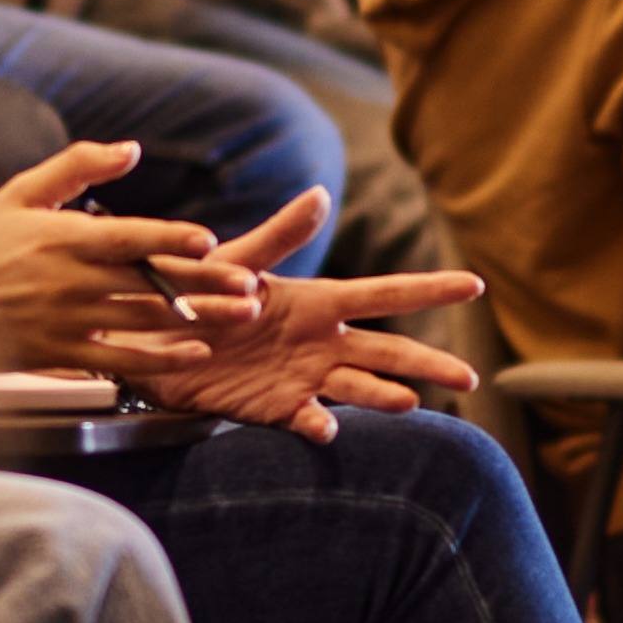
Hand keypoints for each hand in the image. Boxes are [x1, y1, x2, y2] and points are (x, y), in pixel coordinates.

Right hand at [0, 144, 247, 379]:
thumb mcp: (21, 192)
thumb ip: (77, 167)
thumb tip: (132, 150)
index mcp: (65, 237)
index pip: (128, 237)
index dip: (169, 240)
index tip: (208, 241)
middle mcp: (72, 280)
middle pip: (150, 281)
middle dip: (205, 284)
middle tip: (252, 286)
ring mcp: (68, 320)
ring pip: (146, 320)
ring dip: (199, 319)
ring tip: (243, 317)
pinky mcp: (61, 353)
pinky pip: (119, 359)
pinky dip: (159, 359)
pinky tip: (195, 353)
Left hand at [132, 190, 487, 438]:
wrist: (148, 341)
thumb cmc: (191, 292)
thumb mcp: (232, 262)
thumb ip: (278, 237)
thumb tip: (320, 194)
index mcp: (317, 301)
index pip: (385, 293)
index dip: (430, 289)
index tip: (475, 285)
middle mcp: (321, 341)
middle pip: (388, 352)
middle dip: (430, 363)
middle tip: (472, 380)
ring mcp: (303, 377)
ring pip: (358, 389)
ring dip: (384, 395)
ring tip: (409, 402)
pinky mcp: (274, 408)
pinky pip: (306, 418)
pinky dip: (318, 424)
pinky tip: (326, 428)